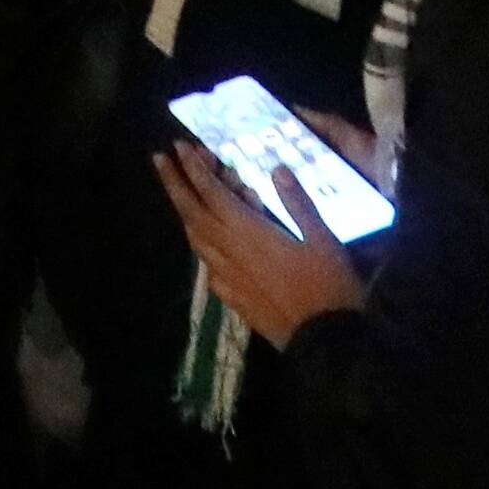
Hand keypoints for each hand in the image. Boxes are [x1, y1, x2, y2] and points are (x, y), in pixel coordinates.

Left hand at [154, 141, 367, 347]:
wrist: (324, 340)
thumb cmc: (328, 286)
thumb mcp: (323, 238)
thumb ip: (298, 203)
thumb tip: (276, 168)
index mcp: (248, 233)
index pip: (211, 194)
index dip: (194, 169)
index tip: (177, 147)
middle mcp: (229, 252)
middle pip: (192, 213)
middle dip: (175, 183)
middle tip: (160, 159)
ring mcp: (227, 277)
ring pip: (196, 238)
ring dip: (186, 211)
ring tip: (183, 193)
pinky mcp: (233, 297)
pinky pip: (207, 264)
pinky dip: (201, 243)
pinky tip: (208, 241)